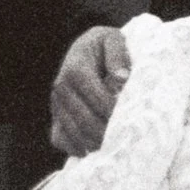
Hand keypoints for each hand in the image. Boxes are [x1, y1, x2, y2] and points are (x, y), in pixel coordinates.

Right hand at [49, 26, 129, 156]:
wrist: (88, 49)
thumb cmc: (105, 45)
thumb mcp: (113, 39)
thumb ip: (118, 54)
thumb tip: (122, 77)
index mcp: (75, 68)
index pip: (98, 97)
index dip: (116, 111)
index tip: (134, 118)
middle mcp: (61, 88)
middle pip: (84, 119)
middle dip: (107, 131)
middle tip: (127, 138)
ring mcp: (56, 104)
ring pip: (73, 132)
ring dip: (95, 143)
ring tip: (115, 146)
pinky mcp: (55, 117)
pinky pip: (60, 139)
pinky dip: (76, 148)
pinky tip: (94, 150)